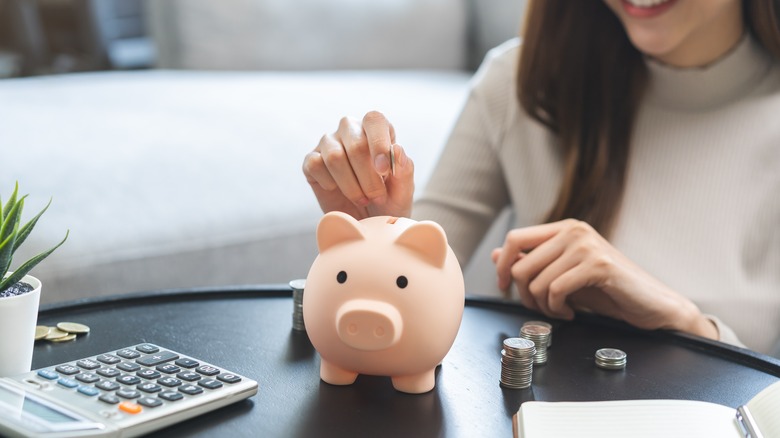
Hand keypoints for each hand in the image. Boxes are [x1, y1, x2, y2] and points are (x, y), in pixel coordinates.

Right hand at [302, 111, 414, 218]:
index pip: (374, 120)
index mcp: (376, 130)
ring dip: (350, 185)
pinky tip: (337, 191)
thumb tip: (397, 149)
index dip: (379, 143)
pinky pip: (315, 165)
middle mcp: (351, 130)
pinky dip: (329, 184)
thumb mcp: (403, 191)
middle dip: (368, 178)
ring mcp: (329, 144)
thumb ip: (405, 170)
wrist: (365, 225)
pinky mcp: (311, 160)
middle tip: (377, 198)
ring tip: (362, 200)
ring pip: (334, 157)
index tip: (383, 171)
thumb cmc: (388, 202)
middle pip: (356, 144)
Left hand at [491, 219, 717, 338]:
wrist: (651, 305)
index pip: (514, 239)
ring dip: (542, 306)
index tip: (505, 288)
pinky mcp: (598, 264)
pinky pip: (555, 291)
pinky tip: (571, 313)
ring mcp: (586, 245)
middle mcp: (573, 230)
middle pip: (522, 265)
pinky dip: (557, 309)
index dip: (503, 266)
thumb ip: (532, 263)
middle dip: (524, 295)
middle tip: (541, 309)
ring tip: (560, 312)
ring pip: (537, 281)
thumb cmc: (607, 290)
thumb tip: (496, 255)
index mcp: (564, 228)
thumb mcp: (562, 275)